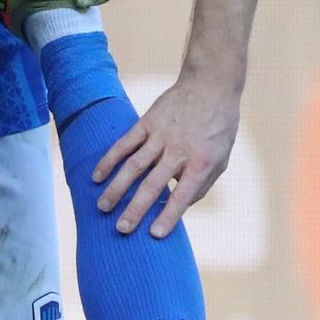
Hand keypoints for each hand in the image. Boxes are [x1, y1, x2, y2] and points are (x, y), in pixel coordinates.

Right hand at [91, 72, 238, 238]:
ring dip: (117, 188)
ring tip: (103, 208)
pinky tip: (97, 176)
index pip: (183, 194)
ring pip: (134, 165)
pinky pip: (124, 143)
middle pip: (153, 184)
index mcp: (201, 162)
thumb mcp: (222, 158)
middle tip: (122, 229)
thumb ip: (202, 184)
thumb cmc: (218, 126)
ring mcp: (161, 135)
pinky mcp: (147, 122)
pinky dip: (109, 160)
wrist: (210, 85)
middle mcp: (179, 150)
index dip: (169, 215)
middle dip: (136, 208)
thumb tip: (181, 205)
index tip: (155, 235)